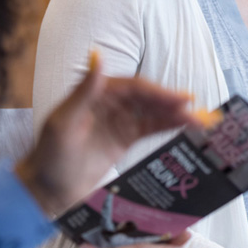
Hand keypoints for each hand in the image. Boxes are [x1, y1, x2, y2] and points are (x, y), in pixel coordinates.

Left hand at [16, 59, 196, 215]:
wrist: (45, 191)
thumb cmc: (49, 157)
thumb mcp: (64, 124)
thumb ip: (84, 91)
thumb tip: (98, 55)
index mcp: (95, 93)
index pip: (134, 88)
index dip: (159, 92)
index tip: (181, 99)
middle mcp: (109, 103)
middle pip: (147, 99)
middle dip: (172, 104)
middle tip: (197, 111)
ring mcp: (118, 121)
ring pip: (152, 113)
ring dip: (175, 116)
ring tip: (201, 121)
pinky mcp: (124, 139)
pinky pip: (150, 129)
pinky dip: (168, 127)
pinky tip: (186, 128)